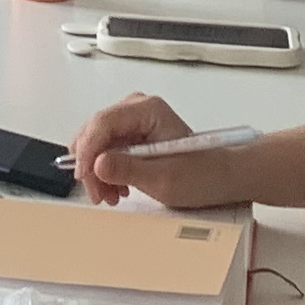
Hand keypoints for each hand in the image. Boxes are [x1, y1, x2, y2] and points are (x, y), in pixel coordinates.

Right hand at [68, 90, 192, 204]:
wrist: (218, 177)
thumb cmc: (200, 175)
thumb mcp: (164, 178)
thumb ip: (129, 170)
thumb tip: (97, 164)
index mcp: (148, 110)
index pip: (103, 123)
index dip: (88, 150)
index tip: (85, 177)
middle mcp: (137, 109)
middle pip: (95, 132)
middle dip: (91, 165)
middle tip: (98, 195)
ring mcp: (133, 120)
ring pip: (96, 142)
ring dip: (96, 171)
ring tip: (111, 196)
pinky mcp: (131, 134)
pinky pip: (106, 149)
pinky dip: (105, 171)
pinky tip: (117, 188)